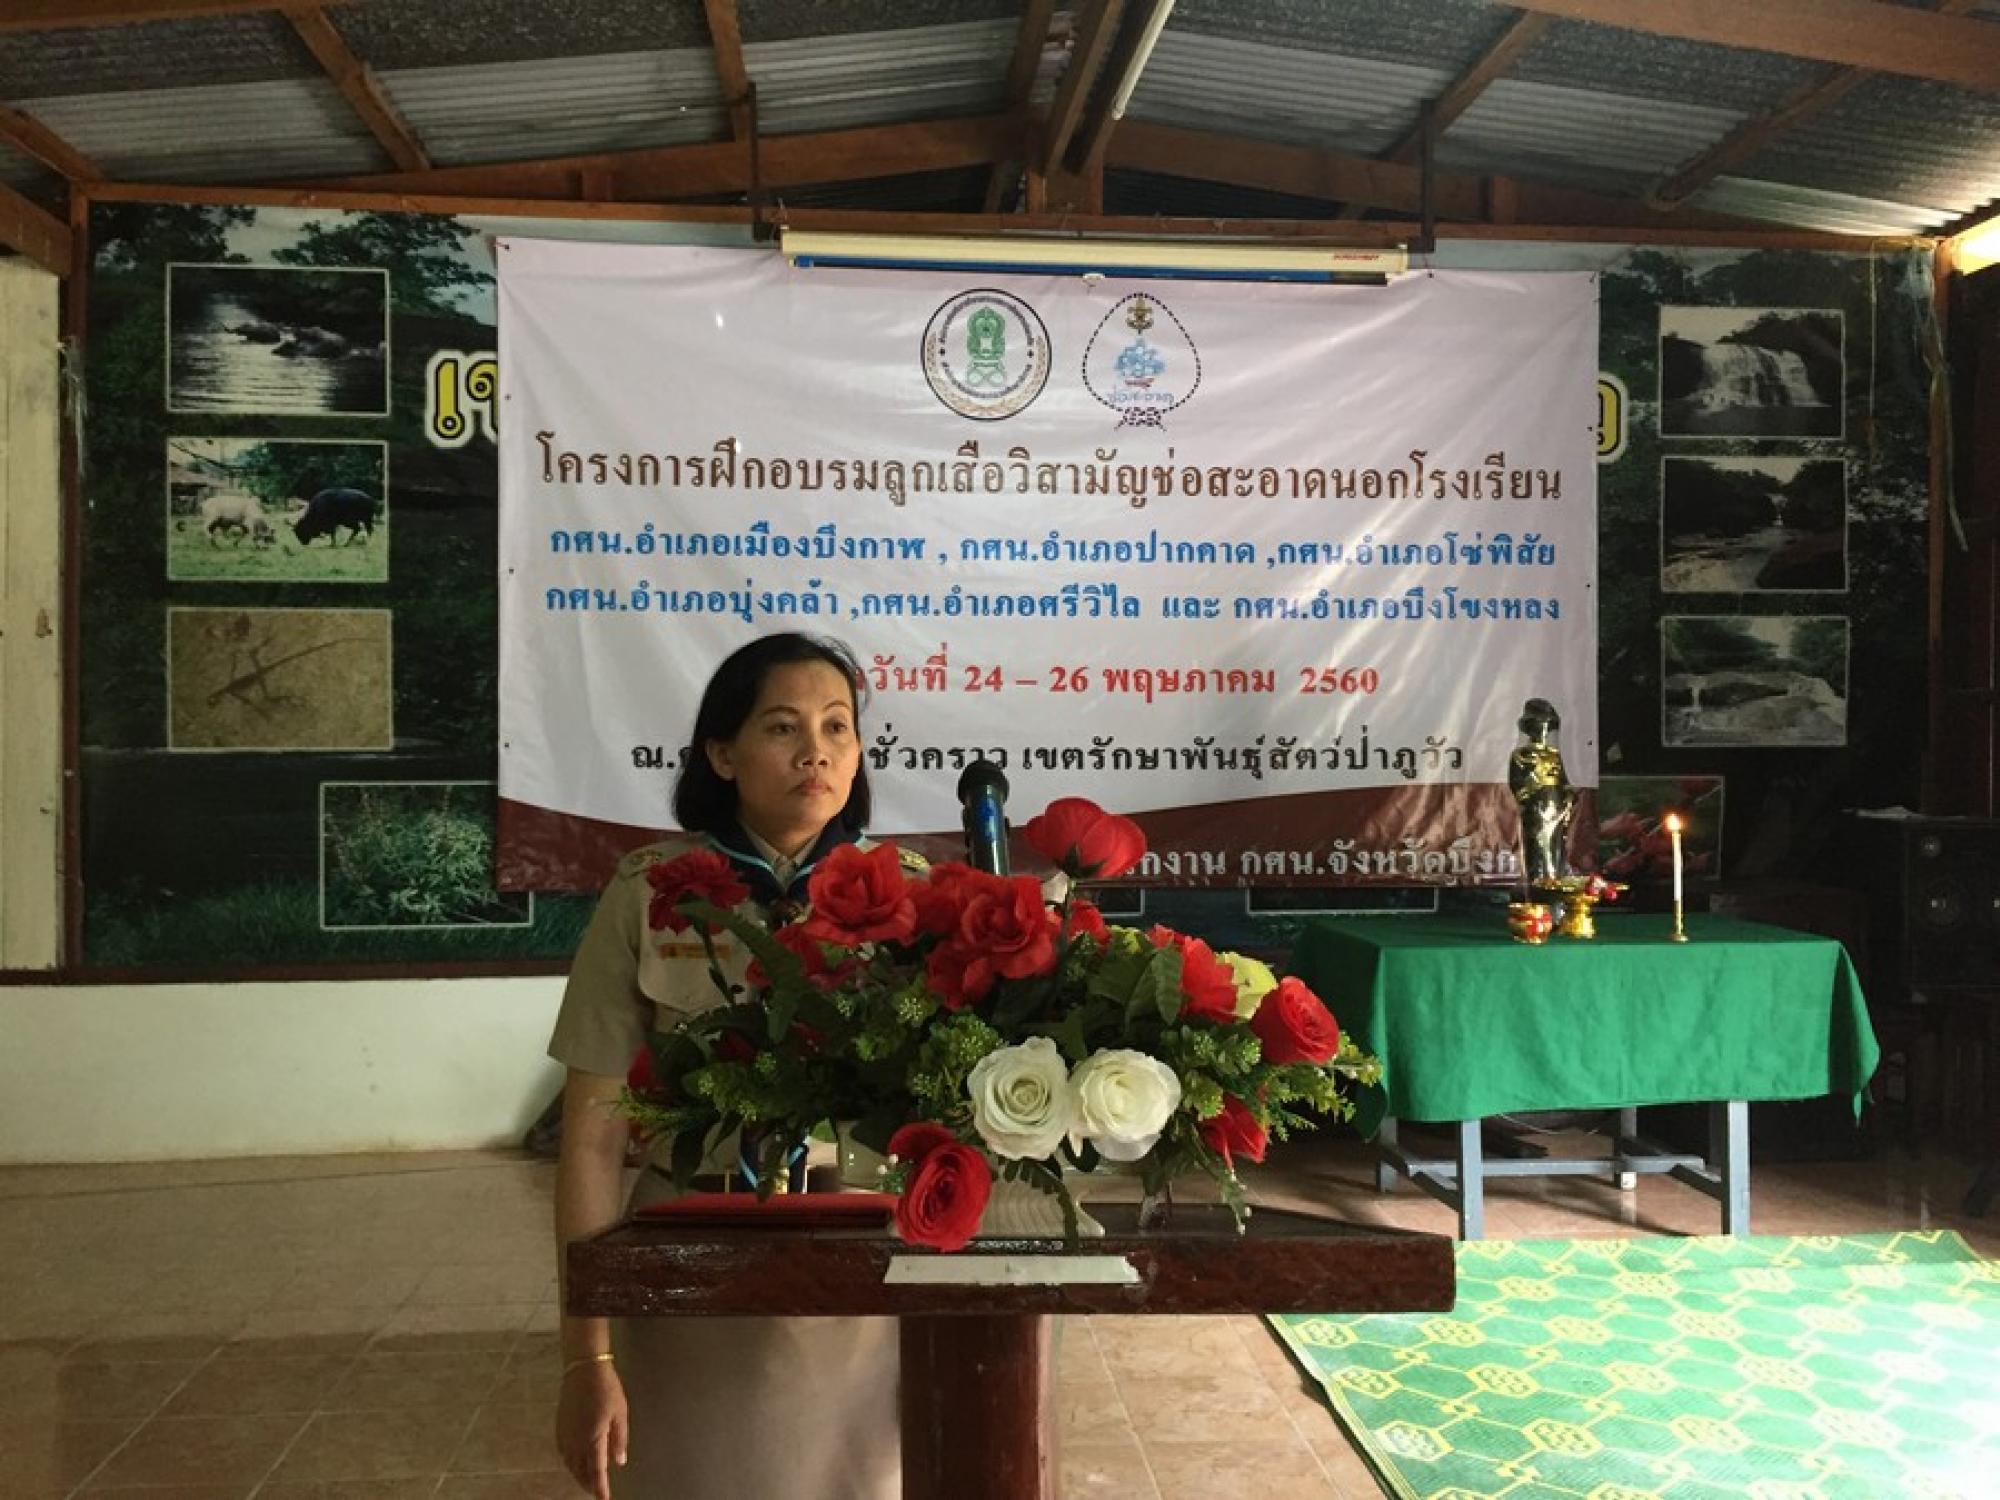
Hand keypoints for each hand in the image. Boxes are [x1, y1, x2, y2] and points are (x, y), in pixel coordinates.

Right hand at [556, 1360, 628, 1499]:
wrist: (583, 1369)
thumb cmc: (607, 1389)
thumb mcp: (620, 1413)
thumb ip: (619, 1439)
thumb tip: (619, 1462)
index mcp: (593, 1439)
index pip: (596, 1471)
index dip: (600, 1488)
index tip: (603, 1499)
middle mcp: (575, 1442)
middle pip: (580, 1471)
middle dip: (588, 1483)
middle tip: (597, 1489)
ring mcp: (565, 1435)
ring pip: (570, 1464)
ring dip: (579, 1474)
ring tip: (588, 1478)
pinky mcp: (559, 1428)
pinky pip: (564, 1453)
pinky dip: (571, 1462)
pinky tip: (577, 1460)